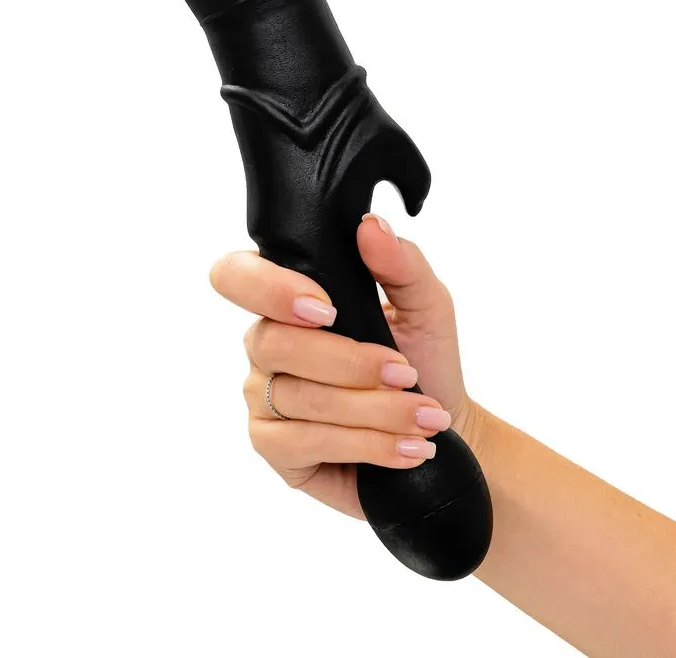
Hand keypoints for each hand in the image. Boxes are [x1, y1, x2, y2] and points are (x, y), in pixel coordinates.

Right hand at [209, 212, 480, 518]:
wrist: (439, 429)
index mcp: (287, 297)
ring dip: (374, 409)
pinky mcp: (275, 449)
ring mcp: (263, 398)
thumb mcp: (426, 304)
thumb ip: (400, 262)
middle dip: (351, 363)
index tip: (327, 308)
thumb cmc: (425, 358)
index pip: (236, 275)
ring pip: (301, 399)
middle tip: (406, 372)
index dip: (268, 289)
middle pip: (276, 344)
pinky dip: (366, 445)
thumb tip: (370, 227)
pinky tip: (406, 449)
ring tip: (423, 417)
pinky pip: (306, 443)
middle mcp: (265, 344)